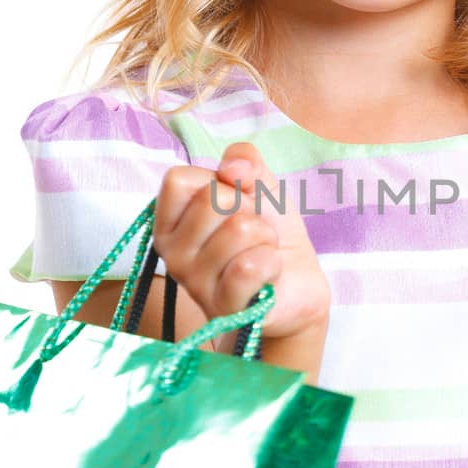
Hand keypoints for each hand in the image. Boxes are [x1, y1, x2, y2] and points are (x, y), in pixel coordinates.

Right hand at [153, 140, 330, 342]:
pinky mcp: (224, 307)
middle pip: (212, 200)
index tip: (232, 200)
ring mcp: (194, 284)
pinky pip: (250, 266)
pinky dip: (271, 262)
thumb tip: (232, 167)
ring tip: (261, 252)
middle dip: (249, 208)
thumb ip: (245, 160)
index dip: (217, 181)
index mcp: (170, 222)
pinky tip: (268, 275)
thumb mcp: (260, 187)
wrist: (297, 285)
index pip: (177, 179)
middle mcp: (172, 253)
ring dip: (266, 237)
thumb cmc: (267, 235)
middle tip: (253, 231)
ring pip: (239, 229)